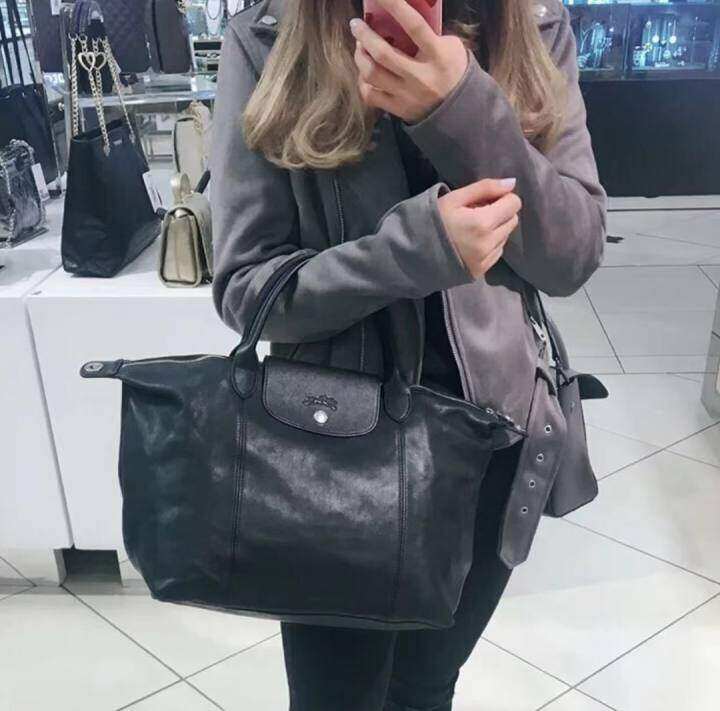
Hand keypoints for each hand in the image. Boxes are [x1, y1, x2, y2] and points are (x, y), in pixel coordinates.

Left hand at [350, 0, 467, 123]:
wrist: (458, 111)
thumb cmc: (454, 72)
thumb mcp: (452, 48)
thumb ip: (431, 34)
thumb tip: (403, 20)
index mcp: (437, 56)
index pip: (415, 26)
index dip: (395, 7)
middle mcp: (419, 76)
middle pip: (383, 54)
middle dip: (364, 36)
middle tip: (356, 25)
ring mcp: (406, 95)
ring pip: (372, 74)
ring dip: (360, 57)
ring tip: (359, 47)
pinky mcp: (397, 109)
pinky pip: (370, 95)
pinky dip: (362, 82)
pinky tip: (364, 73)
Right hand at [438, 179, 521, 278]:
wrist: (414, 254)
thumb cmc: (433, 221)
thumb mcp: (454, 198)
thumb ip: (485, 188)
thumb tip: (512, 183)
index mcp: (483, 222)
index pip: (514, 204)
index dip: (502, 198)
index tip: (486, 200)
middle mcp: (489, 243)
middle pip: (512, 220)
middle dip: (500, 213)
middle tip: (478, 213)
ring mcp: (485, 260)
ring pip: (506, 237)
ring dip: (496, 229)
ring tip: (473, 229)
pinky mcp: (481, 271)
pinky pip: (497, 252)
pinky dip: (490, 245)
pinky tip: (472, 243)